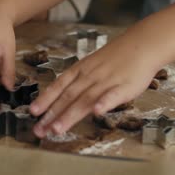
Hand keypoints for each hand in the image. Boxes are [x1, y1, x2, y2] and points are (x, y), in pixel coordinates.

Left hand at [29, 40, 159, 137]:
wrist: (142, 44)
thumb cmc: (115, 58)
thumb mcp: (90, 65)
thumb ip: (77, 82)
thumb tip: (61, 98)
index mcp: (80, 71)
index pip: (59, 86)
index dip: (45, 99)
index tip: (32, 112)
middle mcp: (89, 77)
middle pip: (67, 97)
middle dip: (52, 115)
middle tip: (39, 130)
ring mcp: (106, 82)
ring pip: (85, 99)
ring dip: (70, 115)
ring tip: (57, 128)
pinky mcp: (124, 87)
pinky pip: (113, 96)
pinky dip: (104, 103)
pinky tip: (97, 113)